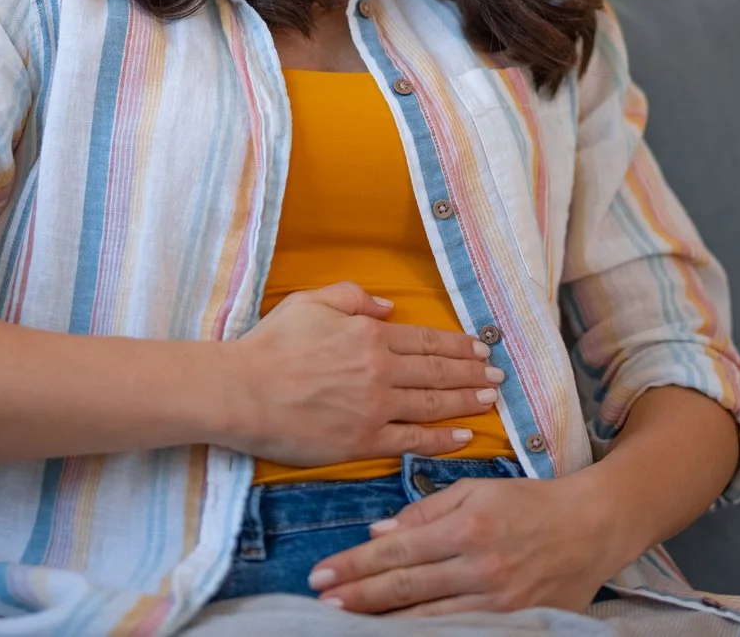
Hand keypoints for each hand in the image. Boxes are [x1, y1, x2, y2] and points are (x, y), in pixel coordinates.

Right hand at [224, 282, 502, 466]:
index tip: (480, 348)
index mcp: (369, 335)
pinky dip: (441, 439)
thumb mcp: (312, 302)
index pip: (426, 340)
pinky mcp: (363, 441)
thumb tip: (388, 306)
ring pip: (433, 404)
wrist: (242, 392)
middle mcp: (380, 371)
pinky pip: (412, 440)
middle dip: (472, 373)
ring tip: (490, 400)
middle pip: (438, 371)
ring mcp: (375, 408)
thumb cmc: (271, 345)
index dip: (458, 345)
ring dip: (466, 401)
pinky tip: (463, 436)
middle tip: (498, 376)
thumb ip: (354, 298)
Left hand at [308, 473, 626, 616]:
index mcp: (467, 526)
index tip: (321, 574)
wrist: (594, 527)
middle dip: (357, 596)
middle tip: (320, 603)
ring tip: (345, 623)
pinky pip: (459, 631)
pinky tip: (397, 633)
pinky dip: (425, 633)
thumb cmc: (531, 502)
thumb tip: (378, 531)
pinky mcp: (513, 621)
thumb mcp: (477, 489)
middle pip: (405, 588)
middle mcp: (480, 566)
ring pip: (427, 617)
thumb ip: (426, 509)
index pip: (397, 551)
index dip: (355, 564)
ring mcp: (497, 600)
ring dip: (382, 621)